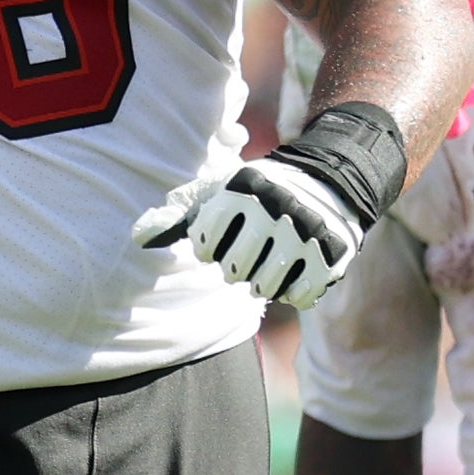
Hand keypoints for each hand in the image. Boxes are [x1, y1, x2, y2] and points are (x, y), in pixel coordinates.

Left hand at [136, 104, 400, 312]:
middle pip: (233, 271)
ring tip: (269, 260)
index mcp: (242, 189)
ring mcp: (307, 231)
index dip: (209, 246)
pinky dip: (293, 291)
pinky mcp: (333, 254)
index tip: (223, 233)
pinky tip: (294, 271)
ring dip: (262, 280)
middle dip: (235, 266)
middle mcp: (276, 208)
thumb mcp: (217, 192)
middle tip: (248, 251)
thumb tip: (140, 238)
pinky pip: (298, 296)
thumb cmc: (256, 191)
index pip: (204, 245)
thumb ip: (178, 215)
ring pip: (264, 287)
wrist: (329, 178)